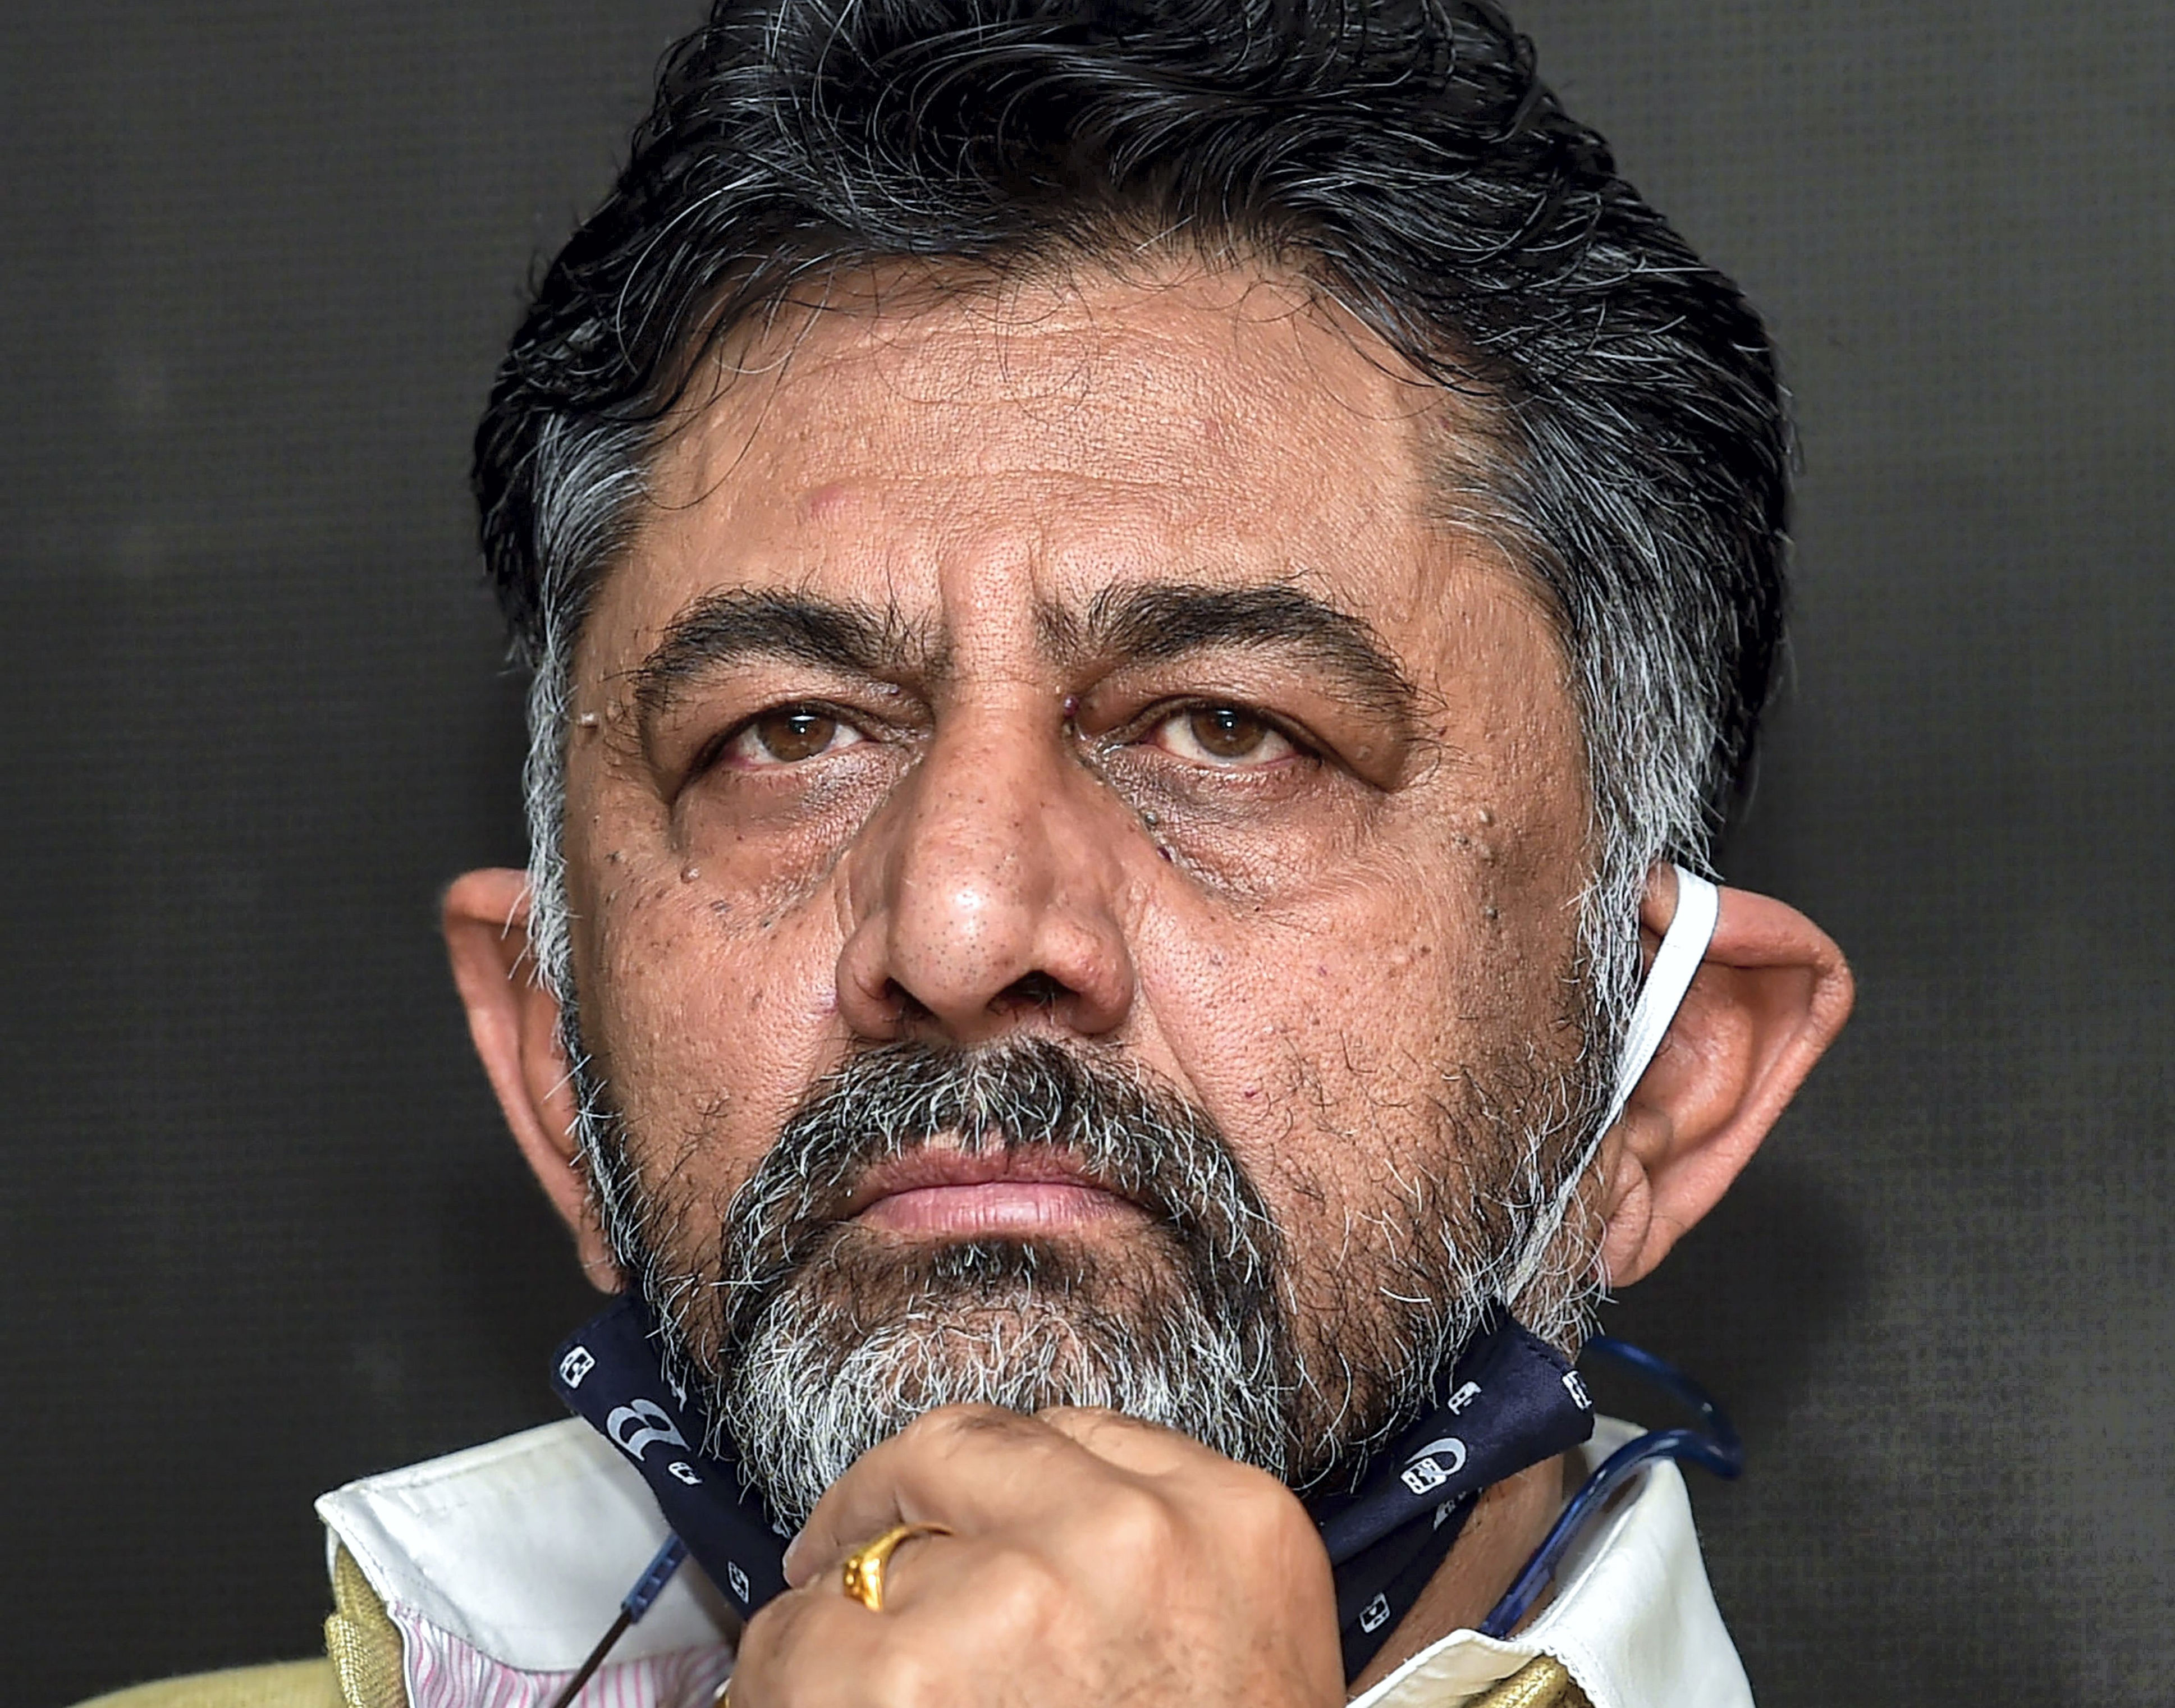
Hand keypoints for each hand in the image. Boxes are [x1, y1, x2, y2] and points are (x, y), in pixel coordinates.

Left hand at [728, 1405, 1344, 1707]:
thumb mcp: (1229, 1659)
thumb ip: (1142, 1572)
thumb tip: (1002, 1532)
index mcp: (1236, 1527)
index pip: (1075, 1434)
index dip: (989, 1483)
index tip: (946, 1518)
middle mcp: (1131, 1541)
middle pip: (957, 1449)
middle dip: (886, 1502)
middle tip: (837, 1555)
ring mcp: (1015, 1603)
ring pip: (860, 1555)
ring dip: (832, 1625)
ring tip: (846, 1703)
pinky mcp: (902, 1676)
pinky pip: (794, 1638)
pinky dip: (785, 1691)